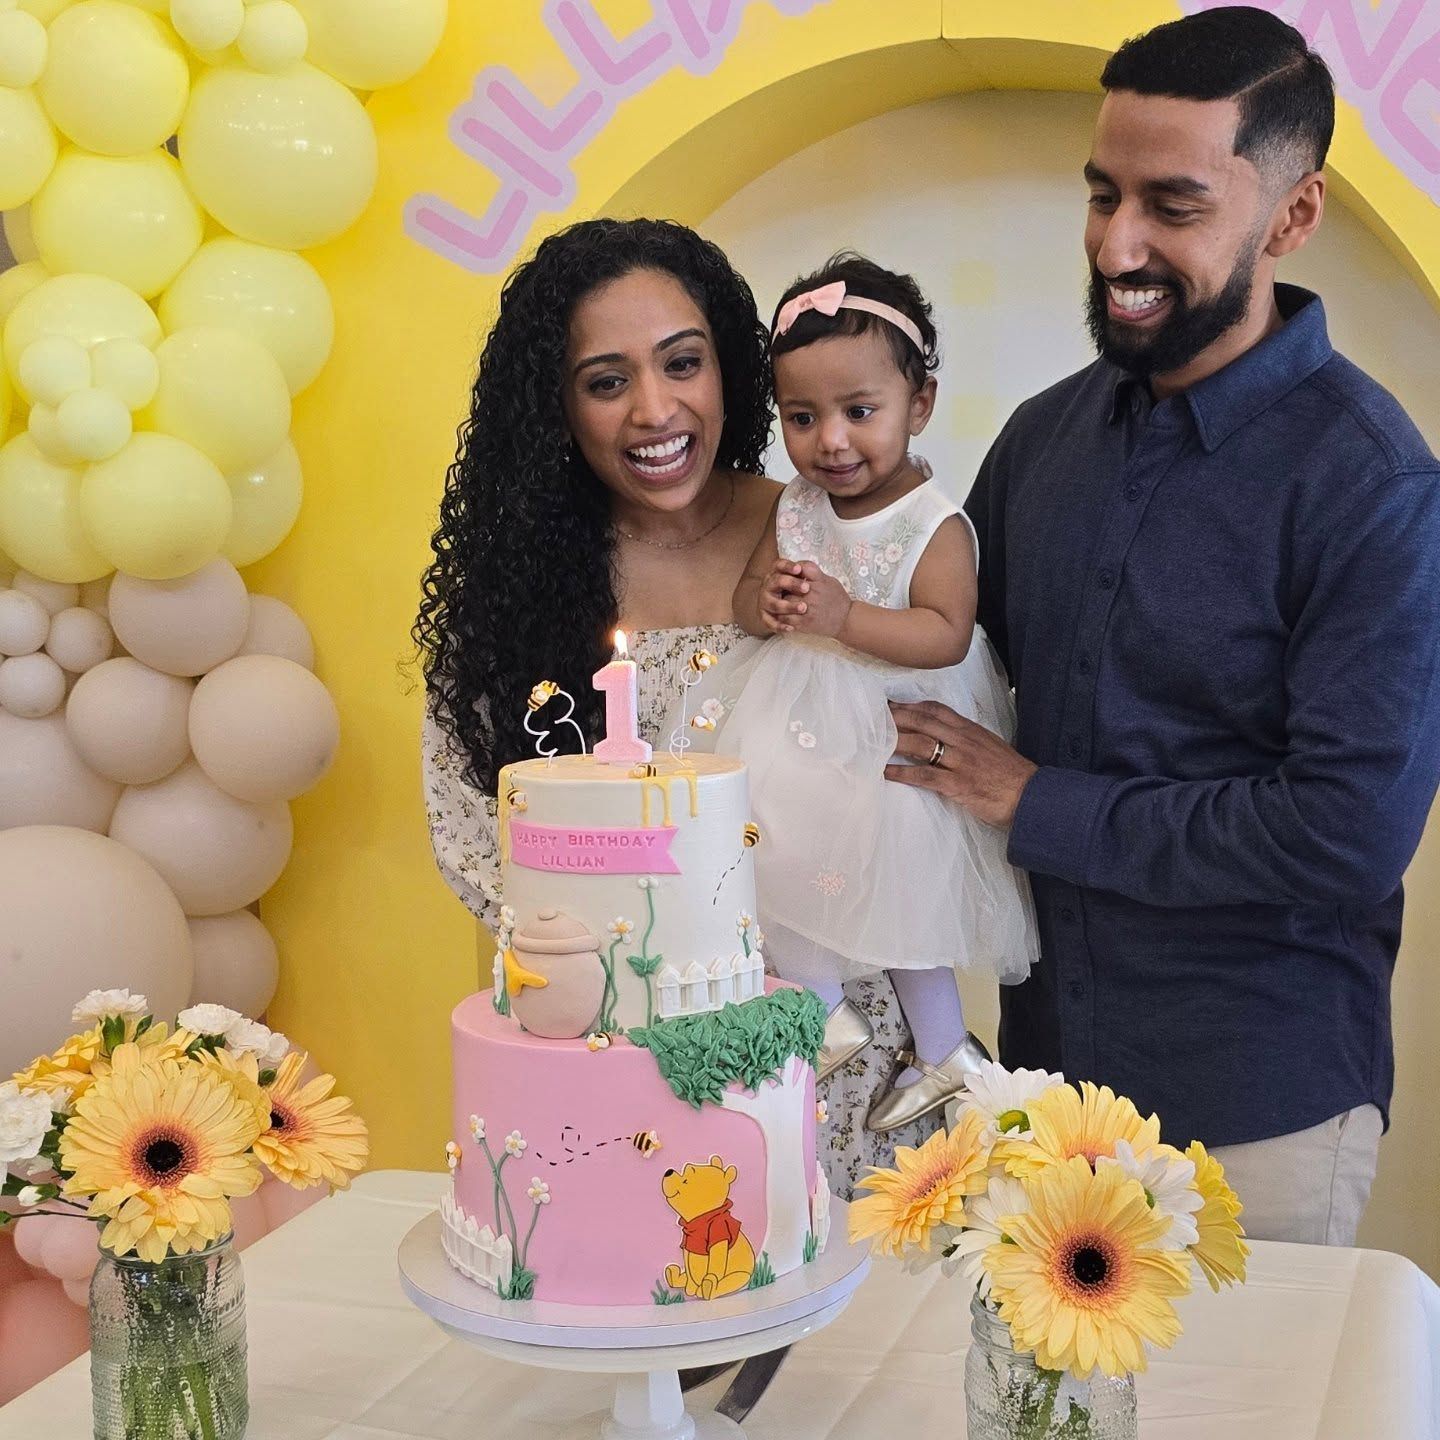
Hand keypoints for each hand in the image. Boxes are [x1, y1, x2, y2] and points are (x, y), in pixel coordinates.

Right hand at [758, 558, 808, 634]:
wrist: (785, 607)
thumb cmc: (798, 590)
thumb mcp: (803, 578)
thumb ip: (805, 572)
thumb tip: (806, 568)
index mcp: (776, 573)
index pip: (780, 566)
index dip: (788, 566)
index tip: (798, 569)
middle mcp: (768, 586)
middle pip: (777, 582)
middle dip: (791, 584)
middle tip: (807, 588)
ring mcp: (765, 602)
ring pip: (774, 604)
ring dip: (788, 606)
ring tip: (804, 608)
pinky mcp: (766, 617)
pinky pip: (770, 623)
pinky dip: (780, 626)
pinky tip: (792, 628)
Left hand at [784, 560, 851, 639]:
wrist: (846, 619)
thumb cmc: (837, 599)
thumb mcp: (828, 580)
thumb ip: (814, 574)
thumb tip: (797, 567)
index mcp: (819, 580)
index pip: (801, 567)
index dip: (792, 569)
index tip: (791, 574)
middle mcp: (813, 592)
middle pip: (788, 584)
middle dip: (783, 587)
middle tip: (781, 590)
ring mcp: (808, 607)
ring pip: (784, 601)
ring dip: (780, 602)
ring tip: (780, 602)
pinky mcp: (804, 622)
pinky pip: (785, 618)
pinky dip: (781, 616)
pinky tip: (783, 614)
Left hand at [886, 700, 1036, 827]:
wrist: (1031, 797)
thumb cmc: (1010, 774)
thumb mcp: (990, 746)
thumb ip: (967, 738)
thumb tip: (944, 736)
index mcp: (971, 730)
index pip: (936, 709)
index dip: (911, 705)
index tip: (891, 703)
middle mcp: (964, 740)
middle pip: (922, 722)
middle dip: (895, 718)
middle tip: (872, 718)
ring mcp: (961, 762)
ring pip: (920, 744)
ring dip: (894, 742)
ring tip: (873, 742)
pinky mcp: (958, 784)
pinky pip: (925, 775)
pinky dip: (902, 773)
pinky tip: (886, 772)